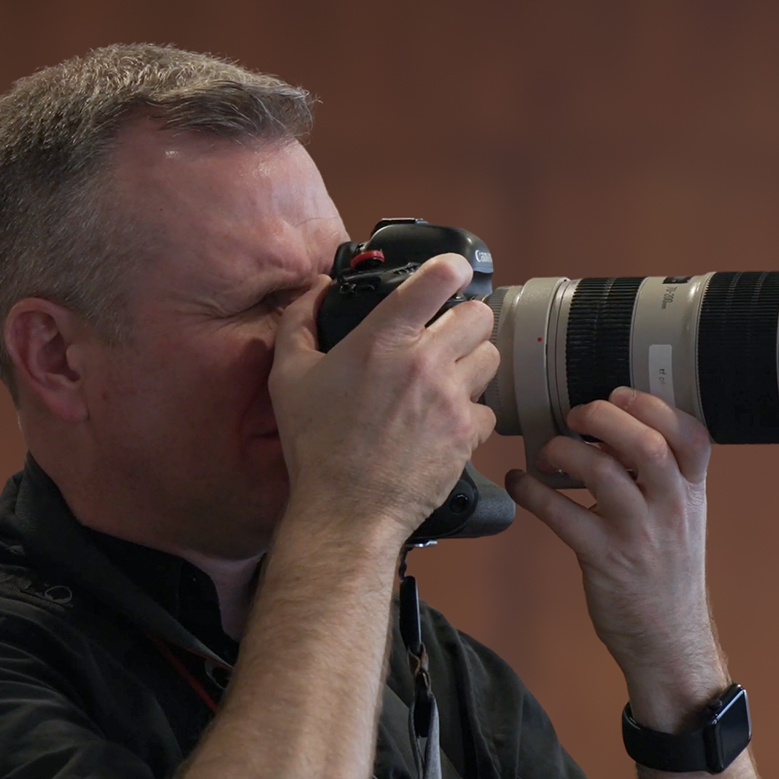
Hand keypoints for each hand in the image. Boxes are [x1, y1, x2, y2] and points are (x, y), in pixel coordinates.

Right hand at [270, 255, 499, 543]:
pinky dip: (473, 414)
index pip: (436, 278)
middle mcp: (424, 362)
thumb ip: (300, 321)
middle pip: (479, 316)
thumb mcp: (288, 376)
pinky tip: (448, 422)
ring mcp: (450, 399)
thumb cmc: (315, 447)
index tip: (447, 274)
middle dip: (465, 322)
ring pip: (490, 359)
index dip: (448, 268)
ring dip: (473, 364)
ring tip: (450, 379)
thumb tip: (316, 288)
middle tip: (447, 337)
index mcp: (382, 339)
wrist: (346, 510)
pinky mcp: (466, 434)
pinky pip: (490, 410)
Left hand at [507, 388, 728, 731]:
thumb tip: (615, 433)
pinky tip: (520, 482)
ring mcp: (639, 535)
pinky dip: (533, 492)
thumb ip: (663, 479)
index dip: (653, 405)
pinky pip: (563, 515)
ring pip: (604, 473)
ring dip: (566, 451)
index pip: (691, 435)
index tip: (619, 395)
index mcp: (693, 494)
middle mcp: (672, 509)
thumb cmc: (668, 576)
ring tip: (548, 453)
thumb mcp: (683, 521)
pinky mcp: (605, 560)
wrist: (669, 641)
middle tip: (575, 417)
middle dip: (604, 417)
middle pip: (646, 444)